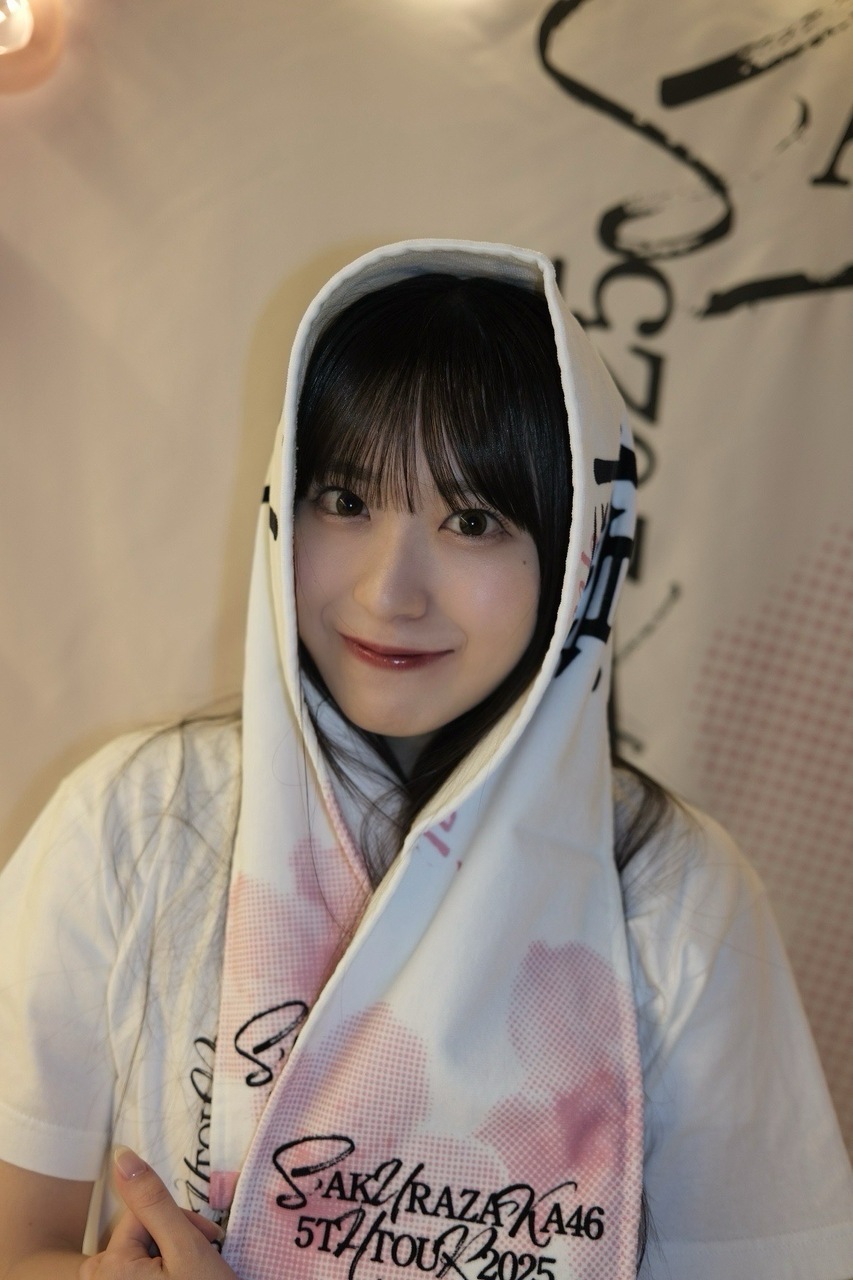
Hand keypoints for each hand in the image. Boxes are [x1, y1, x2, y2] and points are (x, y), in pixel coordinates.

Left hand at [79, 1147, 239, 1278]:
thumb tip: (121, 1154)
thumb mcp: (186, 1248)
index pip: (145, 1211)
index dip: (183, 1219)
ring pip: (141, 1253)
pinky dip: (161, 1275)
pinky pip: (136, 1274)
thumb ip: (153, 1200)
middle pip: (141, 1232)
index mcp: (107, 1266)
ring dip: (171, 1256)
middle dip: (176, 1238)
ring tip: (195, 1274)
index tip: (210, 1240)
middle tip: (205, 1259)